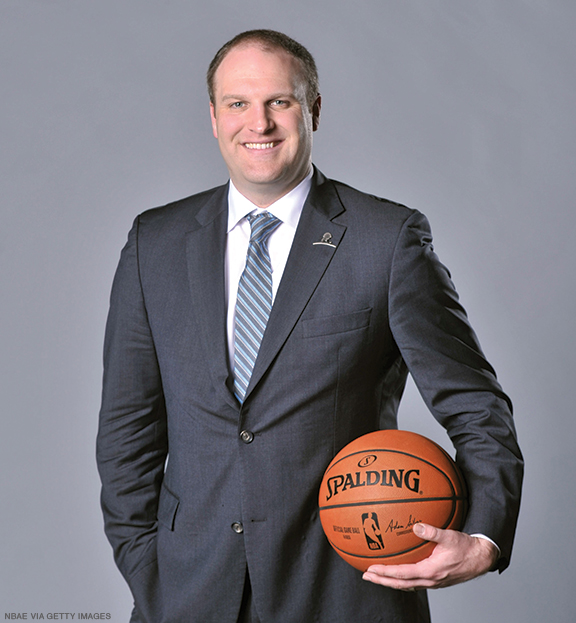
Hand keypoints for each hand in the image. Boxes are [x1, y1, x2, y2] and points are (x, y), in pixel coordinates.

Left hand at [362, 523, 498, 590]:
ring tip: (376, 576)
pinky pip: (413, 582)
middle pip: (400, 584)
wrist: (481, 559)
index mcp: (430, 571)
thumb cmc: (466, 548)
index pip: (402, 574)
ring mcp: (432, 582)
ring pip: (405, 585)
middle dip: (381, 580)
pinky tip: (395, 573)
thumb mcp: (450, 536)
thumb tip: (416, 525)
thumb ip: (432, 531)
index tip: (371, 569)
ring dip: (389, 581)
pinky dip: (400, 580)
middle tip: (366, 575)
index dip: (385, 572)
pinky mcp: (435, 580)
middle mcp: (429, 580)